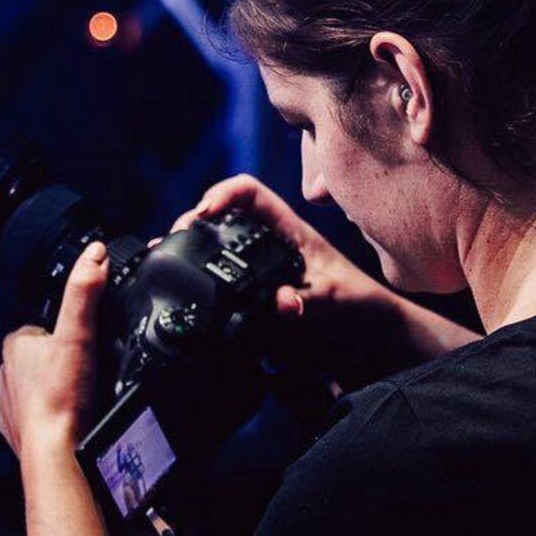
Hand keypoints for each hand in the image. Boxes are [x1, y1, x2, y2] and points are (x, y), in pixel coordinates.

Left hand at [0, 242, 108, 459]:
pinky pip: (39, 416)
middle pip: (45, 357)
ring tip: (83, 399)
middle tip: (89, 375)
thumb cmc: (64, 398)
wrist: (57, 453)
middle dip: (66, 364)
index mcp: (16, 344)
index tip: (89, 348)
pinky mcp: (17, 430)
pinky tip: (73, 420)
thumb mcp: (79, 334)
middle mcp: (6, 372)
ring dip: (61, 391)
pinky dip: (56, 417)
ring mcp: (9, 404)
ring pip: (41, 387)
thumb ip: (85, 293)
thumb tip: (94, 255)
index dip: (71, 333)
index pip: (47, 325)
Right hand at [162, 175, 410, 387]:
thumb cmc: (362, 309)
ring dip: (189, 249)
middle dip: (194, 221)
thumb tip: (284, 303)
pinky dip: (197, 281)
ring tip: (164, 255)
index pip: (251, 194)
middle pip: (223, 218)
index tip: (203, 211)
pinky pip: (221, 285)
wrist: (371, 342)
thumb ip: (310, 301)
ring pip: (216, 249)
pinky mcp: (255, 301)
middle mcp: (271, 248)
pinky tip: (178, 285)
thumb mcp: (337, 301)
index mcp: (292, 232)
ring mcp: (261, 273)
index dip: (224, 193)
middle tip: (175, 238)